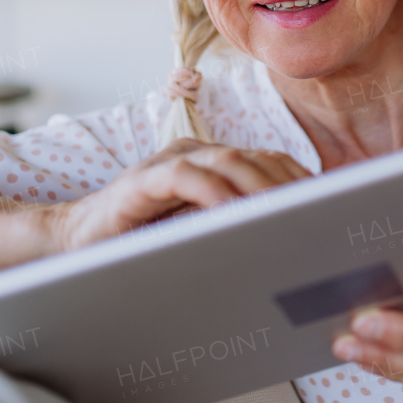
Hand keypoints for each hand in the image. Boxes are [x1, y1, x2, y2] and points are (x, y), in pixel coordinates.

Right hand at [48, 138, 311, 251]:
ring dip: (259, 185)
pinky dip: (211, 192)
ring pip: (226, 161)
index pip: (268, 162)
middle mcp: (195, 156)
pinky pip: (183, 177)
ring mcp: (168, 163)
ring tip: (285, 212)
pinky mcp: (141, 181)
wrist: (71, 243)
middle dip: (289, 183)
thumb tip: (285, 246)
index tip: (331, 203)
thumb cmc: (137, 244)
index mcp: (213, 165)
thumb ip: (230, 229)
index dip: (299, 179)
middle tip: (317, 213)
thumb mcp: (194, 235)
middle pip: (255, 159)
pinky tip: (231, 212)